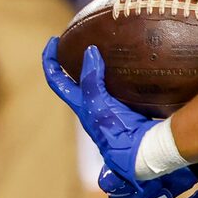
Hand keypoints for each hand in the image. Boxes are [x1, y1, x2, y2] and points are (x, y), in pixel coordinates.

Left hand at [46, 38, 197, 197]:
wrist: (147, 156)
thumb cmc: (120, 133)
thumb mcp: (100, 105)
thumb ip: (91, 80)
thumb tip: (90, 51)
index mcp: (83, 109)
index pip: (57, 82)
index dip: (50, 61)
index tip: (53, 41)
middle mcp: (94, 112)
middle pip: (77, 84)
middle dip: (74, 63)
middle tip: (82, 42)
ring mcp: (113, 114)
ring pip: (100, 87)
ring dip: (101, 70)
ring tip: (110, 52)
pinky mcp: (133, 114)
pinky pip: (122, 91)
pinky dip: (123, 78)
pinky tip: (136, 72)